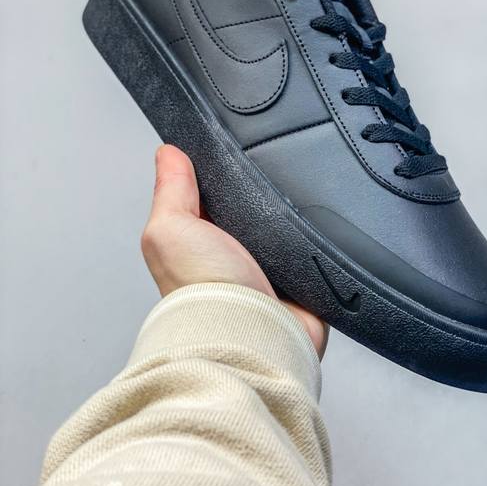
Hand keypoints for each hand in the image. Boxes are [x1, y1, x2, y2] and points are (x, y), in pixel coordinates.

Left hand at [141, 144, 326, 356]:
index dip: (220, 174)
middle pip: (253, 208)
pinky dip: (318, 241)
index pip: (211, 196)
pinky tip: (316, 232)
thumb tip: (167, 153)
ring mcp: (270, 271)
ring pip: (287, 226)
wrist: (251, 334)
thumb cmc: (204, 291)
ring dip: (294, 217)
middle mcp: (233, 257)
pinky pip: (316, 250)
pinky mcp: (303, 283)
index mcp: (199, 242)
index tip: (232, 151)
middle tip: (269, 180)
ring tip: (296, 206)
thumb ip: (170, 191)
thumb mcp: (171, 228)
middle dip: (263, 193)